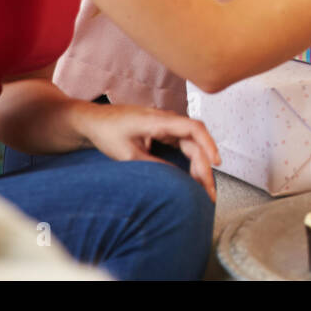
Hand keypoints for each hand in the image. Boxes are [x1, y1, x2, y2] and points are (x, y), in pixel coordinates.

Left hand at [76, 104, 220, 201]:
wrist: (94, 121)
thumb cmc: (107, 132)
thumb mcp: (127, 153)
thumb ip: (153, 164)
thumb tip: (176, 178)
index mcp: (159, 121)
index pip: (194, 128)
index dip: (208, 144)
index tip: (216, 163)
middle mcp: (167, 120)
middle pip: (196, 140)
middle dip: (205, 165)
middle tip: (209, 190)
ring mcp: (167, 125)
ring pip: (192, 143)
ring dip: (200, 163)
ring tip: (204, 186)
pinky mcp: (164, 130)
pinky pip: (184, 143)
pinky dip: (191, 158)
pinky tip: (194, 174)